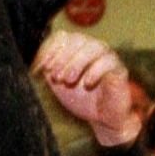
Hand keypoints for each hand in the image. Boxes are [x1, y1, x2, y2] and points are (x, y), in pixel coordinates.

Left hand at [34, 29, 141, 145]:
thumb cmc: (81, 99)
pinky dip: (95, 71)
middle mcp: (93, 49)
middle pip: (77, 39)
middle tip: (55, 77)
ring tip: (68, 81)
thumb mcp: (58, 84)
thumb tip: (35, 62)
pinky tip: (87, 83)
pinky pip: (109, 62)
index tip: (41, 68)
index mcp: (76, 50)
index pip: (62, 37)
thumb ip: (48, 70)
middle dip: (62, 58)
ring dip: (77, 63)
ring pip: (93, 47)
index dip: (49, 50)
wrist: (102, 118)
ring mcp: (108, 57)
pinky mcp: (120, 69)